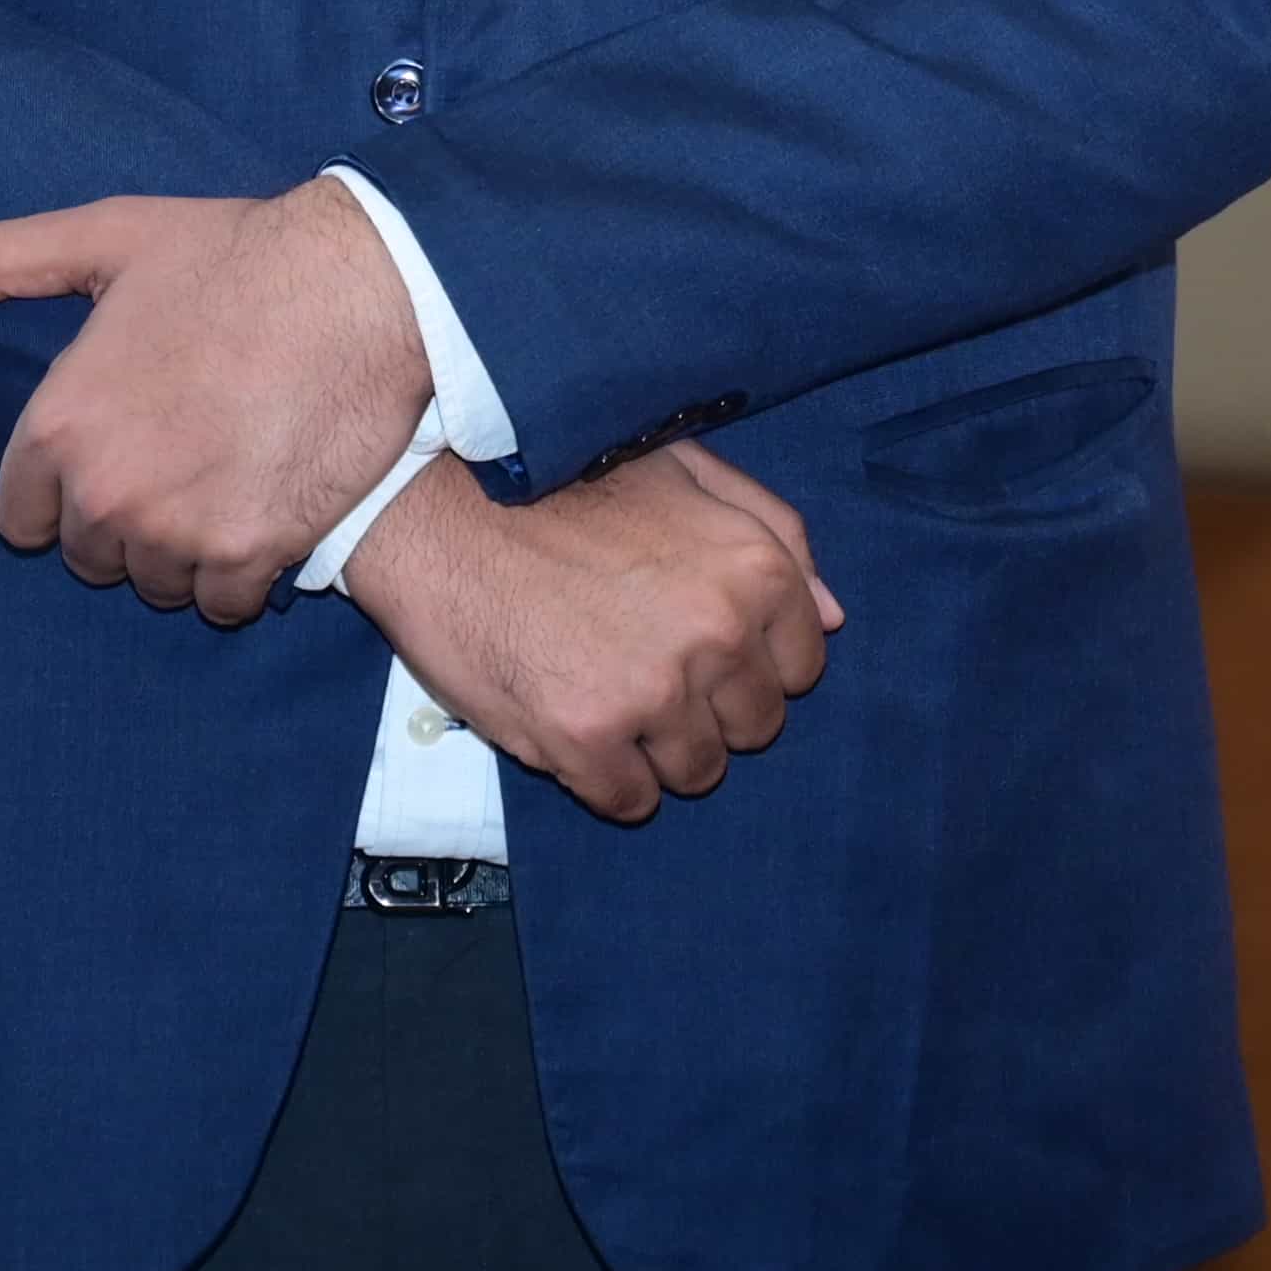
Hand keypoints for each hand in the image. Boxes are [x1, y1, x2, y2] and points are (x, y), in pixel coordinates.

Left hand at [0, 185, 428, 624]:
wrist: (362, 289)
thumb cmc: (235, 257)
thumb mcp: (109, 237)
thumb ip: (1, 262)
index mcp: (61, 423)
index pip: (21, 518)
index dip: (58, 495)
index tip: (104, 468)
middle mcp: (106, 490)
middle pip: (89, 557)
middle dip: (122, 523)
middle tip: (173, 469)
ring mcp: (178, 529)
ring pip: (156, 585)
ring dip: (180, 554)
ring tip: (218, 493)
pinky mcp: (251, 552)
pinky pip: (222, 604)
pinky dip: (238, 577)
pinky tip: (259, 523)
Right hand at [340, 443, 841, 824]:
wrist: (438, 505)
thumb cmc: (561, 479)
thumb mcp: (685, 471)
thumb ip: (771, 535)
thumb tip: (832, 615)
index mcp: (752, 571)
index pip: (802, 666)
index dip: (750, 664)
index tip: (703, 650)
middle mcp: (717, 635)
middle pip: (754, 728)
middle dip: (710, 711)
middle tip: (648, 672)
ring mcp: (653, 691)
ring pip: (697, 772)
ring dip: (659, 750)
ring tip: (607, 697)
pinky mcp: (586, 737)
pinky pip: (629, 800)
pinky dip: (607, 780)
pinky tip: (576, 731)